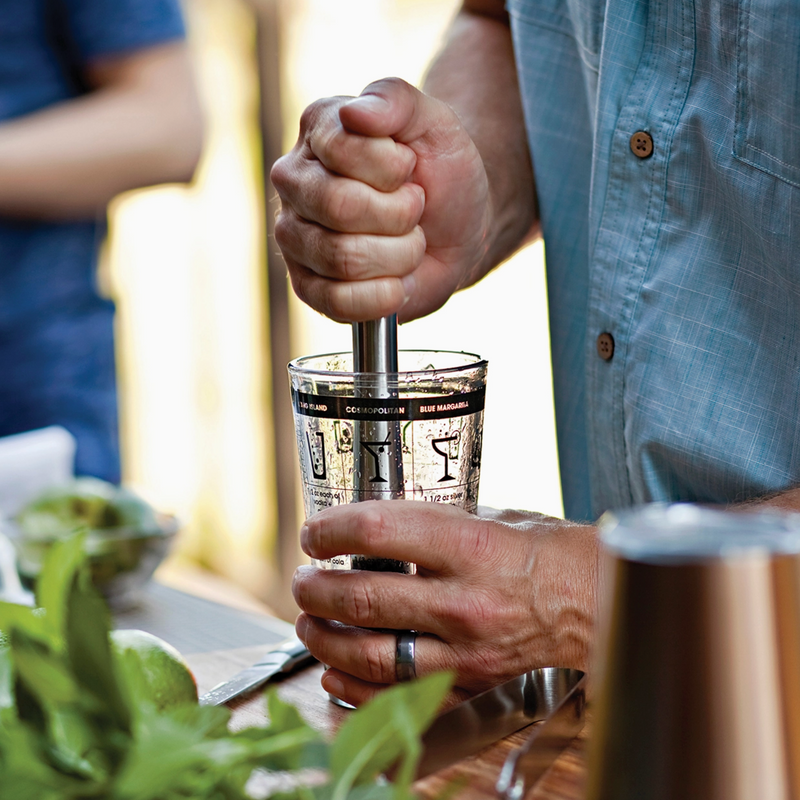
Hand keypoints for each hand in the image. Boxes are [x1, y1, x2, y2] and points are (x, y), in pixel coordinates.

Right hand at [270, 78, 490, 322]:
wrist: (455, 228)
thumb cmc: (439, 171)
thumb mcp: (434, 122)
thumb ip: (395, 100)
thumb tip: (354, 112)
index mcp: (318, 129)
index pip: (343, 149)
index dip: (394, 168)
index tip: (409, 168)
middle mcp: (294, 182)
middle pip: (340, 207)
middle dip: (400, 214)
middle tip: (414, 209)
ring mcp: (295, 238)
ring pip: (343, 257)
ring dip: (400, 255)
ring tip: (408, 243)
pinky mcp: (307, 288)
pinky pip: (336, 302)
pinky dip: (383, 296)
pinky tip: (397, 283)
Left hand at [292, 501, 598, 708]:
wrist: (592, 600)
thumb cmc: (543, 551)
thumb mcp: (489, 516)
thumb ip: (432, 521)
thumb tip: (377, 524)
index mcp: (469, 547)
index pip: (378, 531)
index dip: (332, 529)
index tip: (314, 532)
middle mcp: (463, 602)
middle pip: (362, 598)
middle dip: (315, 589)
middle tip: (302, 580)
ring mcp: (465, 651)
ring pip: (371, 655)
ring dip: (324, 638)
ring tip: (308, 621)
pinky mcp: (468, 684)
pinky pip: (399, 697)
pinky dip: (355, 688)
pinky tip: (334, 670)